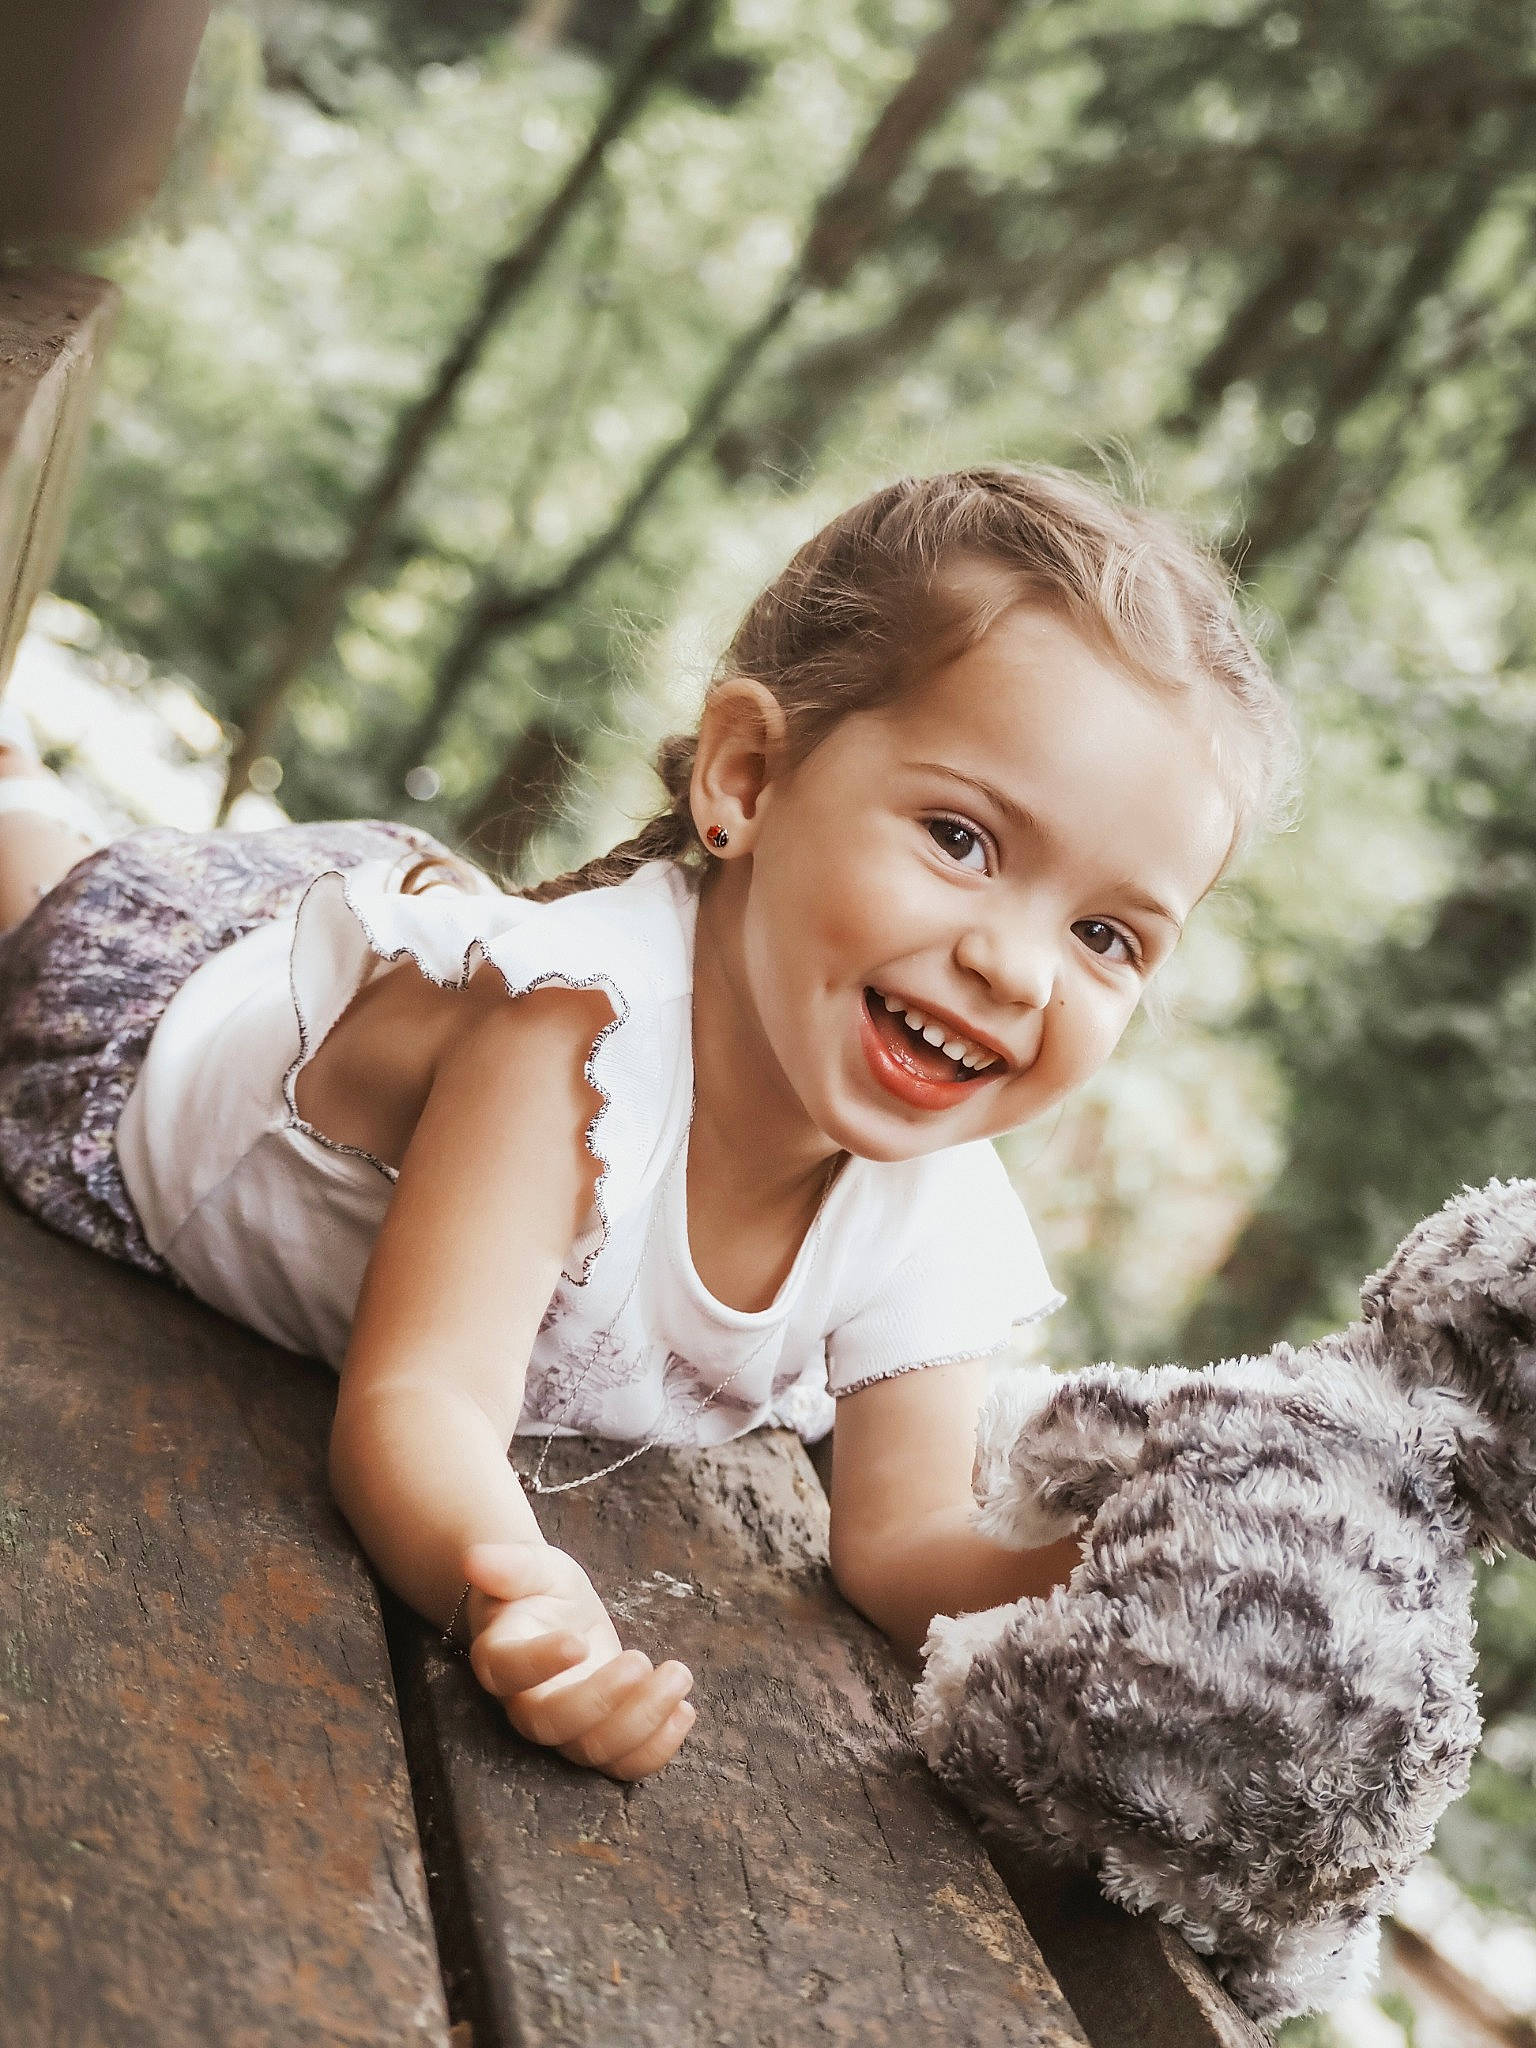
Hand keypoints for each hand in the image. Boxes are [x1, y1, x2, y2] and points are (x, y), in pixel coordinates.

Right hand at [461, 1541, 695, 1780]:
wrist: (552, 1616)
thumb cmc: (536, 1589)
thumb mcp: (531, 1566)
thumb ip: (509, 1564)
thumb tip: (476, 1560)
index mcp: (500, 1658)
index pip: (509, 1671)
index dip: (540, 1663)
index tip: (578, 1642)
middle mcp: (526, 1704)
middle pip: (554, 1724)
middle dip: (603, 1699)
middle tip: (640, 1660)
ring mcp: (564, 1729)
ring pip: (593, 1751)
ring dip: (644, 1721)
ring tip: (678, 1674)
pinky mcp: (598, 1738)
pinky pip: (623, 1766)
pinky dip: (658, 1749)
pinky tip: (684, 1710)